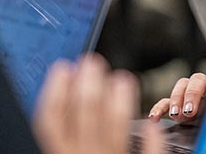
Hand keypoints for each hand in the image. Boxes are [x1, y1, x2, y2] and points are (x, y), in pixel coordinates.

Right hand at [34, 54, 159, 153]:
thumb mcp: (56, 153)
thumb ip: (57, 135)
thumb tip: (53, 112)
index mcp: (60, 153)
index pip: (53, 116)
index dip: (56, 87)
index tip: (62, 67)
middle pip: (86, 112)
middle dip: (90, 81)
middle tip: (93, 61)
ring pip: (117, 125)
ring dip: (120, 98)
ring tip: (122, 78)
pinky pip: (148, 153)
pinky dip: (151, 137)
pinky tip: (152, 124)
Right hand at [146, 73, 205, 123]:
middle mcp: (202, 87)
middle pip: (197, 81)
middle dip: (192, 95)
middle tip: (189, 111)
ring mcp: (187, 94)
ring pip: (180, 88)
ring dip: (177, 101)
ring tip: (175, 115)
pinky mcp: (175, 105)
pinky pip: (165, 103)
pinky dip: (158, 109)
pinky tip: (154, 118)